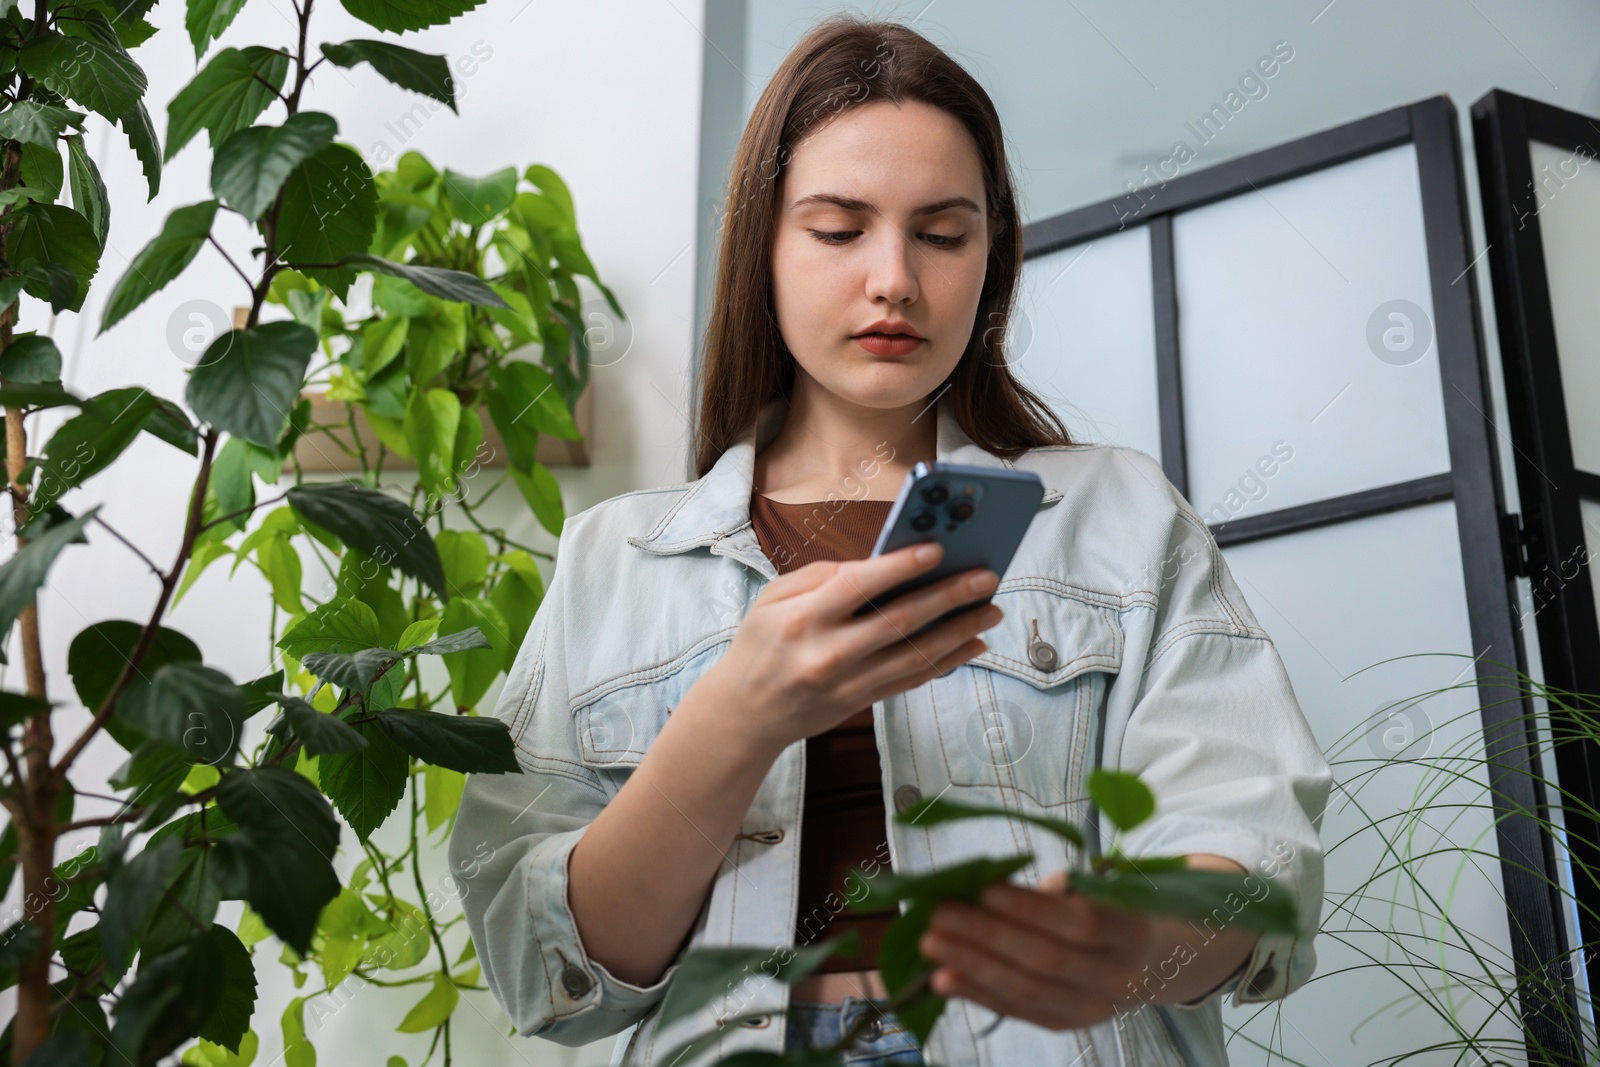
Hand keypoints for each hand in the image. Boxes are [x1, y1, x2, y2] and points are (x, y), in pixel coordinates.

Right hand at [702, 541, 1003, 751]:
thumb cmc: (761, 645)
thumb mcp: (772, 599)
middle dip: (948, 597)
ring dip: (959, 632)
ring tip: (992, 610)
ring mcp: (848, 683)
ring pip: (915, 655)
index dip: (900, 567)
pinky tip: (972, 644)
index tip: (937, 550)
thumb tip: (877, 563)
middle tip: (986, 577)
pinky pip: (912, 680)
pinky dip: (947, 662)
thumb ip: (821, 577)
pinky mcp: (862, 702)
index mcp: (802, 619)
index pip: (858, 587)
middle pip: (898, 621)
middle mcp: (828, 652)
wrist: (744, 714)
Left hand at [917, 869, 1160, 1030]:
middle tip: (941, 914)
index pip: (1080, 923)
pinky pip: (1014, 1011)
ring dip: (971, 966)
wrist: (1145, 962)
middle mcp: (1116, 977)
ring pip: (1026, 991)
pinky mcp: (1064, 1025)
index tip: (985, 889)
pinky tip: (941, 978)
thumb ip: (1049, 893)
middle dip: (987, 936)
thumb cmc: (1106, 910)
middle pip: (1046, 960)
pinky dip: (975, 993)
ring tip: (932, 945)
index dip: (1031, 908)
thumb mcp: (1094, 891)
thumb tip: (981, 887)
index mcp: (1130, 932)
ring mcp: (1090, 1009)